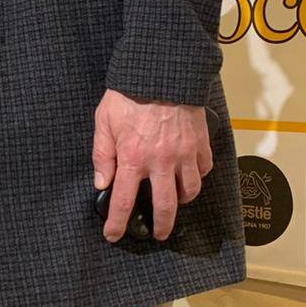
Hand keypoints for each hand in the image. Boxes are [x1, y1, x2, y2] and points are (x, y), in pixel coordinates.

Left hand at [92, 89, 212, 242]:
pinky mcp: (200, 143)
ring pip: (190, 191)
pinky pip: (203, 169)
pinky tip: (190, 176)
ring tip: (175, 202)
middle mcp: (161, 162)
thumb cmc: (129, 94)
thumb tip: (102, 182)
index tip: (113, 236)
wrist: (162, 70)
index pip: (123, 201)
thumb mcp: (104, 121)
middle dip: (160, 226)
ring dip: (181, 202)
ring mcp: (184, 154)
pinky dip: (197, 177)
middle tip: (157, 234)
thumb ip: (102, 154)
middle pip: (164, 207)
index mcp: (133, 158)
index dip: (117, 223)